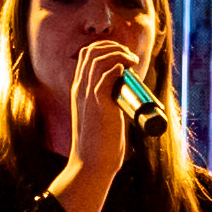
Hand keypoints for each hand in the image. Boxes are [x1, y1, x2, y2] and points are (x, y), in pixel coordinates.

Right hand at [61, 40, 140, 191]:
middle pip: (91, 51)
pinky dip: (117, 65)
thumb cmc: (98, 146)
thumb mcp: (99, 118)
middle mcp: (80, 89)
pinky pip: (105, 75)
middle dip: (113, 46)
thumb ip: (107, 106)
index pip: (86, 56)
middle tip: (130, 56)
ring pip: (98, 59)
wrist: (91, 164)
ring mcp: (87, 95)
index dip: (106, 49)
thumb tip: (125, 99)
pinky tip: (127, 69)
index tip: (124, 56)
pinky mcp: (98, 104)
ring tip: (132, 61)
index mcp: (79, 91)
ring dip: (118, 53)